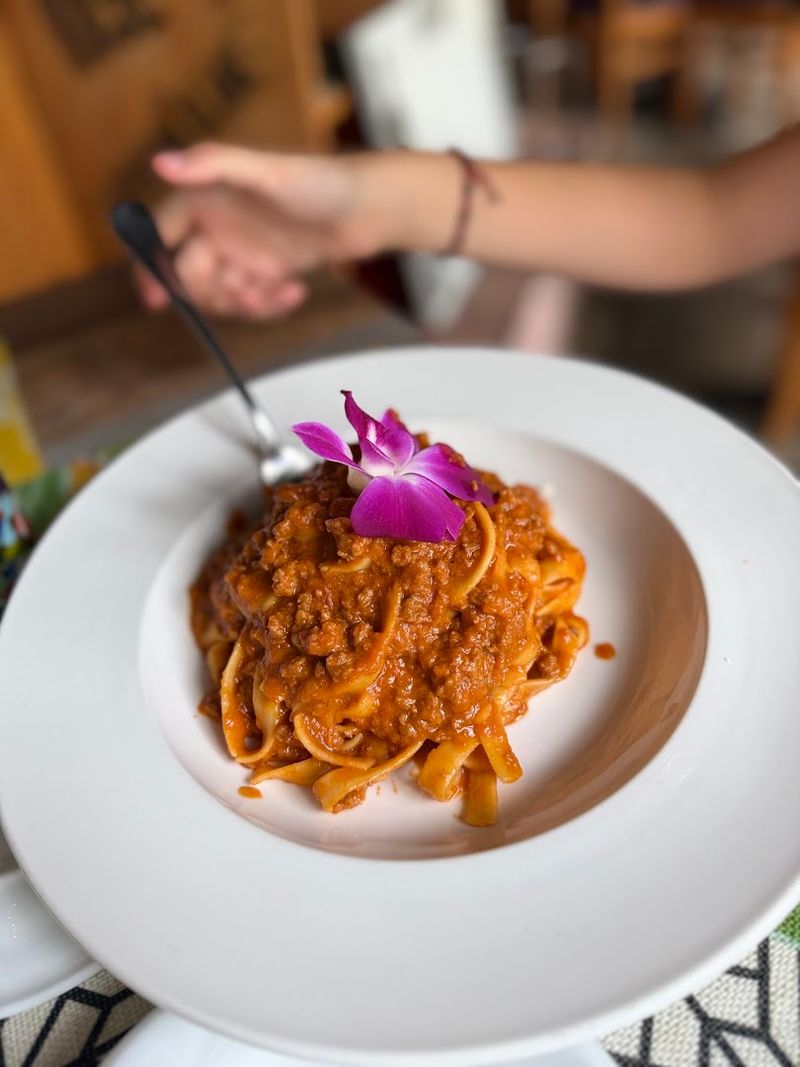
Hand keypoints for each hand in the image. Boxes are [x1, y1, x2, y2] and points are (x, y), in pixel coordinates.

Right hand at [137, 143, 383, 318]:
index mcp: (206, 198)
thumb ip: (213, 165)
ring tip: (279, 290)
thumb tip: (160, 162)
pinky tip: (297, 292)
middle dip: (212, 292)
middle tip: (245, 292)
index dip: (150, 266)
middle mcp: (219, 226)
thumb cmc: (320, 182)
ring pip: (221, 295)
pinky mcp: (268, 271)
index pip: (160, 235)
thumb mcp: (265, 171)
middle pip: (188, 275)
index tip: (155, 299)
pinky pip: (253, 302)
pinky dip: (271, 305)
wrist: (369, 208)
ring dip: (246, 302)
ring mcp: (243, 251)